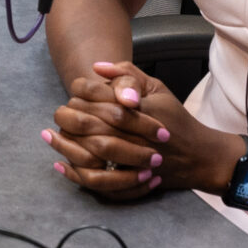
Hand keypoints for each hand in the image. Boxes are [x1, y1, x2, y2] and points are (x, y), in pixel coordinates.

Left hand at [46, 62, 241, 199]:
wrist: (198, 156)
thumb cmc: (175, 119)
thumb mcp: (157, 88)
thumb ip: (127, 74)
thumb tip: (96, 67)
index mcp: (138, 107)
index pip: (98, 95)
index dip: (81, 92)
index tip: (74, 92)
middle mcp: (133, 133)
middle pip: (87, 123)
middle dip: (66, 117)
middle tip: (56, 114)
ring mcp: (130, 159)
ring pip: (88, 152)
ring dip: (65, 144)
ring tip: (50, 137)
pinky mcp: (128, 180)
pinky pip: (96, 180)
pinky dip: (75, 173)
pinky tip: (61, 164)